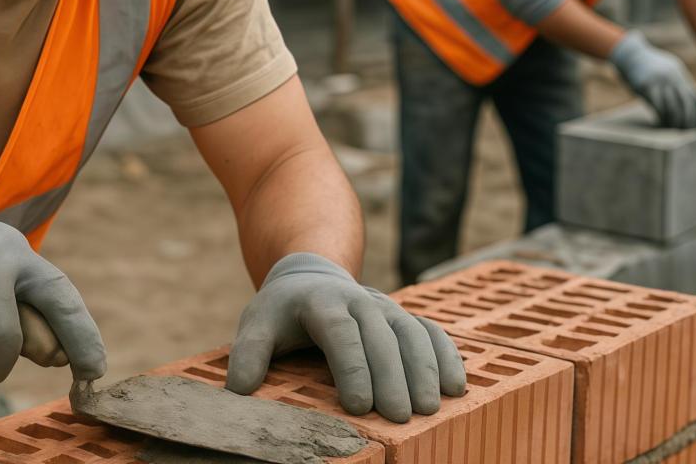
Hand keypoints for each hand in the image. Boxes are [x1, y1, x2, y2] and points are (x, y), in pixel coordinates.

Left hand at [226, 252, 466, 422]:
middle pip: (382, 336)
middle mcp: (360, 300)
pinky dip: (446, 356)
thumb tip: (239, 391)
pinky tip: (456, 386)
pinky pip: (431, 332)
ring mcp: (387, 307)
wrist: (311, 276)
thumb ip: (249, 354)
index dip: (352, 367)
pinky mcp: (405, 316)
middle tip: (400, 418)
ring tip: (430, 408)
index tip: (359, 406)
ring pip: (412, 333)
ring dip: (425, 370)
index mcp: (321, 302)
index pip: (340, 332)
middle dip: (393, 377)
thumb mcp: (257, 324)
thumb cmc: (282, 312)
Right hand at [609, 32, 695, 128]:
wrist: (630, 54)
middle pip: (685, 103)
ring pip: (672, 106)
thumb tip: (687, 102)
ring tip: (672, 128)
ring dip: (674, 120)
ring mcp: (659, 80)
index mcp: (679, 74)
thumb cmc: (649, 67)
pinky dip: (661, 115)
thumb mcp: (667, 70)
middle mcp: (672, 77)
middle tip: (685, 131)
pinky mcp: (646, 85)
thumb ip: (677, 83)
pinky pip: (657, 105)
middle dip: (687, 119)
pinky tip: (660, 121)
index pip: (694, 97)